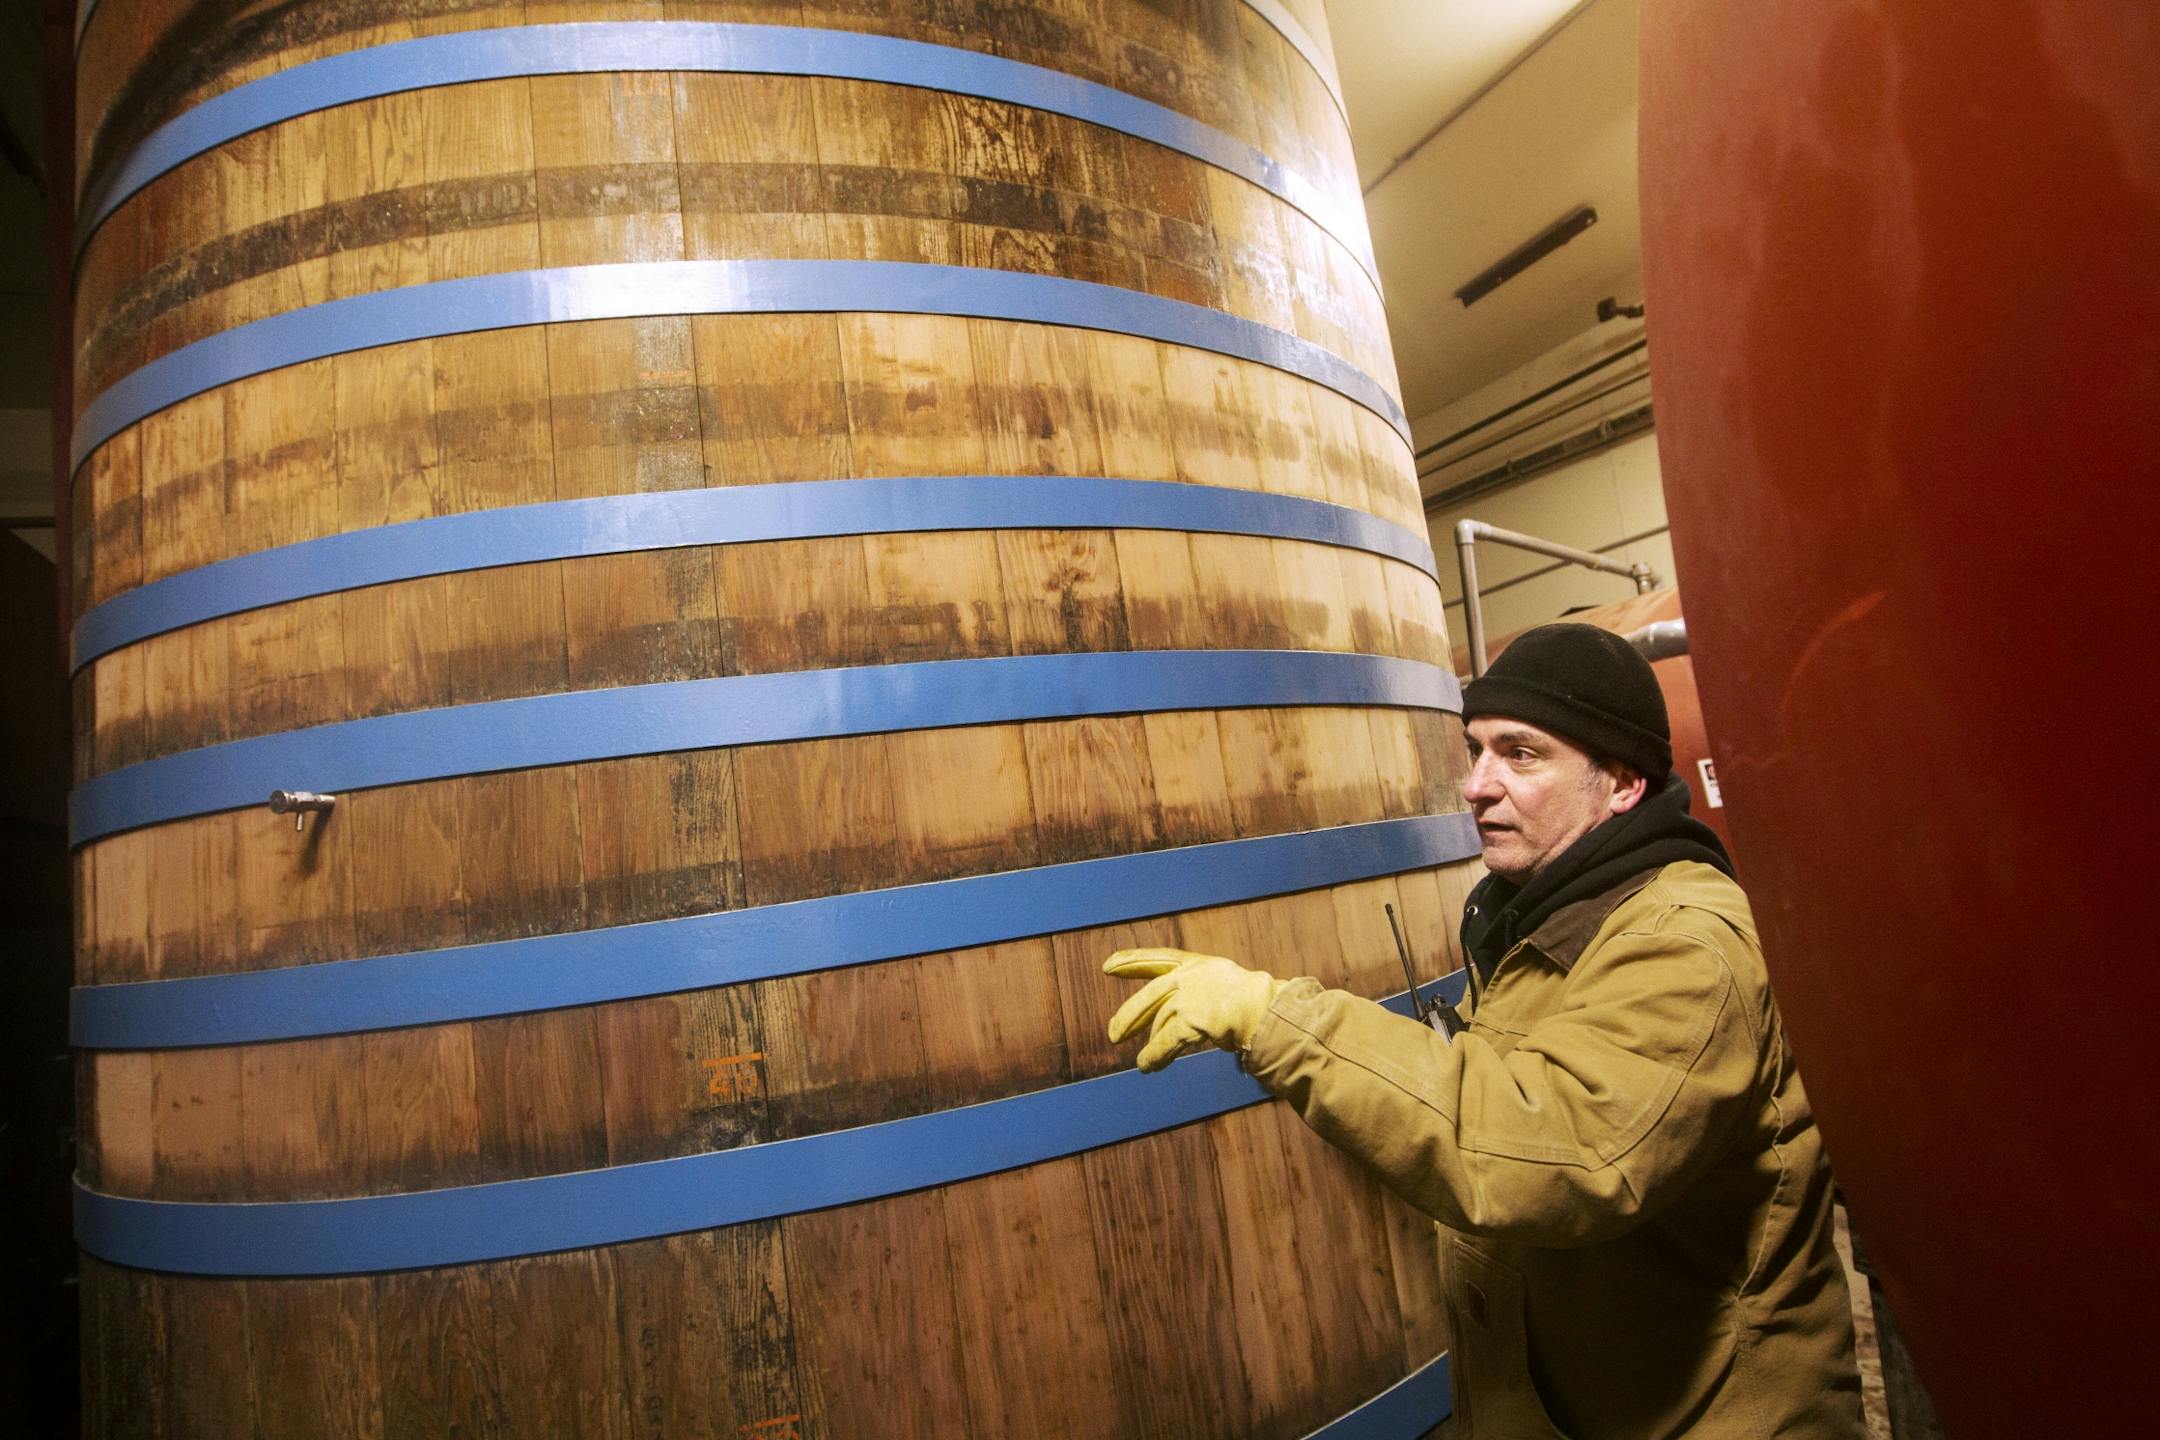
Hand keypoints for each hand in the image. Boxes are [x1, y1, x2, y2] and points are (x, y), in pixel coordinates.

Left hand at [1104, 948, 1282, 1071]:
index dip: (1132, 962)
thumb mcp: (1223, 986)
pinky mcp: (1190, 1020)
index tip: (1107, 966)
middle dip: (1129, 1015)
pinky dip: (1155, 1056)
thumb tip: (1180, 1018)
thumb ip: (1201, 997)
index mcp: (1197, 964)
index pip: (1158, 959)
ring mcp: (1189, 997)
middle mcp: (1189, 977)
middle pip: (1150, 996)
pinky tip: (1147, 1066)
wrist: (1268, 1009)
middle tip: (1112, 1033)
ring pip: (1158, 1022)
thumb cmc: (1254, 1002)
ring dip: (1149, 1044)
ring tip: (1142, 1062)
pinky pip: (1166, 1042)